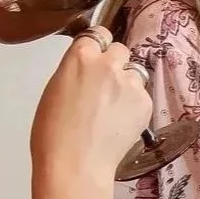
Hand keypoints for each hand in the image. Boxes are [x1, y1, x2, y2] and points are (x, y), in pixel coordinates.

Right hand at [31, 29, 153, 182]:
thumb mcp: (55, 90)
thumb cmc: (54, 134)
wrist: (75, 163)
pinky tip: (119, 121)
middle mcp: (108, 65)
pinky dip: (134, 104)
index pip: (97, 34)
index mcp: (80, 58)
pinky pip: (142, 95)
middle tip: (105, 84)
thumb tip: (86, 70)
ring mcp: (130, 83)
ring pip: (134, 72)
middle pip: (120, 50)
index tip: (97, 54)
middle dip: (114, 63)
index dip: (97, 46)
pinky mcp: (145, 102)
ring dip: (126, 83)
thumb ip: (75, 71)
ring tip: (112, 107)